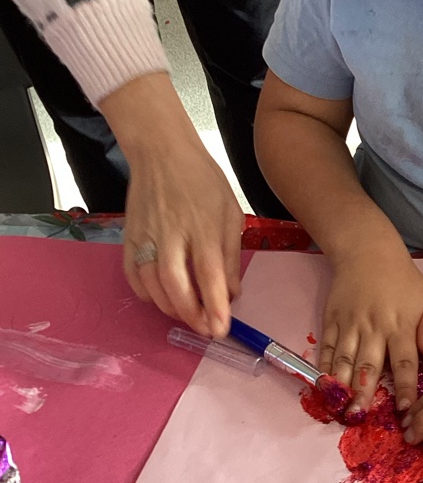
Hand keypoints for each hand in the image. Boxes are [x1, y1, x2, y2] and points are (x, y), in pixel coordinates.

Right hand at [123, 141, 243, 336]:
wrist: (161, 152)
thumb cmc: (203, 182)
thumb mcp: (231, 213)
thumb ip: (231, 254)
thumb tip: (232, 292)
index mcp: (204, 228)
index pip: (210, 275)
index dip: (215, 306)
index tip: (221, 329)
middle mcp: (173, 235)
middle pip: (176, 286)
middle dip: (190, 315)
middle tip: (205, 330)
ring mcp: (147, 236)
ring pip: (152, 285)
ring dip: (170, 309)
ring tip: (188, 316)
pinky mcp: (129, 236)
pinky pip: (132, 275)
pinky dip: (146, 294)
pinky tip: (161, 298)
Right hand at [318, 251, 422, 416]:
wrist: (366, 250)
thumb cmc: (402, 279)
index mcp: (400, 324)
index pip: (404, 361)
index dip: (405, 386)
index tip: (406, 410)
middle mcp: (373, 328)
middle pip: (369, 366)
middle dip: (364, 394)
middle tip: (360, 418)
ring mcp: (349, 325)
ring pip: (344, 361)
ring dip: (342, 387)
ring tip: (341, 410)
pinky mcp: (331, 321)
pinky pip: (327, 350)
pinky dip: (324, 370)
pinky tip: (324, 388)